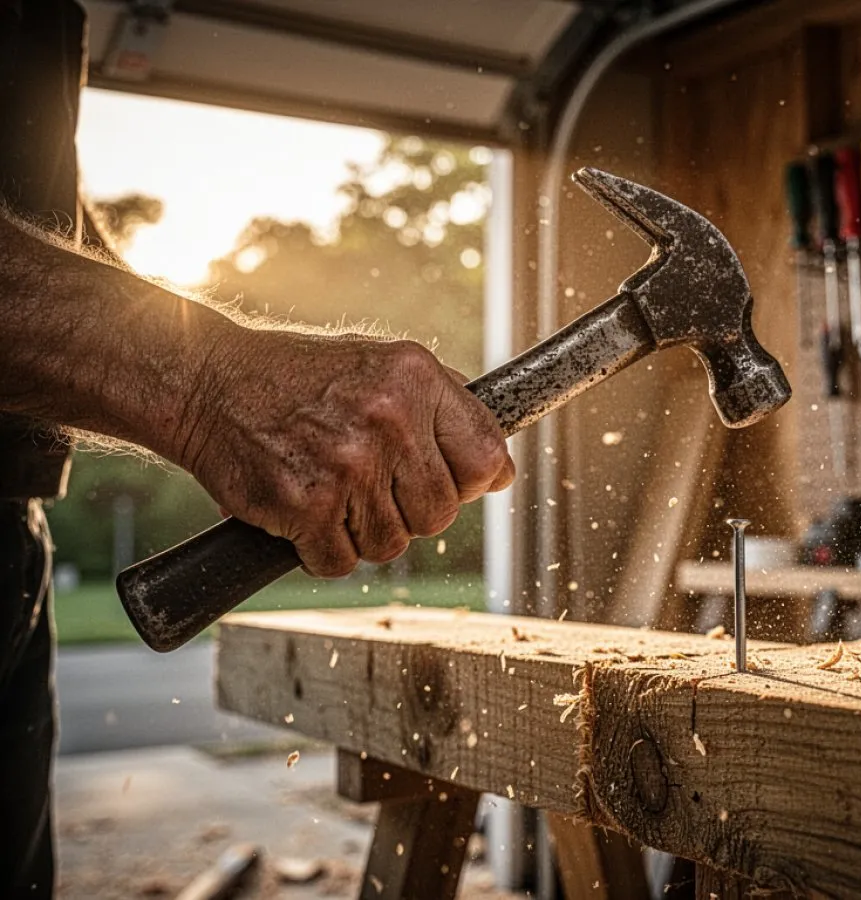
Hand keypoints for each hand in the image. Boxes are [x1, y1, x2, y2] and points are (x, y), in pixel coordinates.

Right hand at [180, 329, 513, 575]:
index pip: (486, 457)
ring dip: (363, 532)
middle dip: (411, 512)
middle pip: (441, 513)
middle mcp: (388, 419)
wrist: (208, 383)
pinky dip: (322, 550)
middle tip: (374, 488)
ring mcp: (348, 464)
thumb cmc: (300, 379)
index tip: (453, 483)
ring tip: (334, 493)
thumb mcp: (381, 365)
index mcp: (415, 380)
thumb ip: (444, 406)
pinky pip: (341, 562)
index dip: (474, 482)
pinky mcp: (305, 505)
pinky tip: (304, 511)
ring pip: (393, 544)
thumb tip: (500, 469)